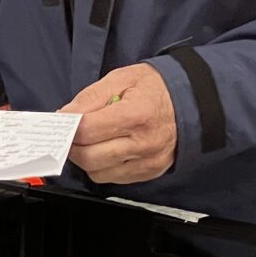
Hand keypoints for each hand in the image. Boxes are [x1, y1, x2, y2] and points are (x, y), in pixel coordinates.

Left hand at [61, 64, 178, 183]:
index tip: (63, 122)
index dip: (68, 127)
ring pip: (97, 173)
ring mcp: (147, 162)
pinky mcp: (149, 172)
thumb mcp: (121, 79)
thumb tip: (64, 116)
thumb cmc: (156, 88)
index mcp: (136, 115)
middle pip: (88, 158)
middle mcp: (143, 143)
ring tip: (93, 140)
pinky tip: (108, 149)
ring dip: (86, 159)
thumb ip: (89, 98)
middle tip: (73, 134)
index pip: (87, 131)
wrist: (192, 101)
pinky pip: (112, 178)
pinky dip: (102, 166)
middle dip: (73, 146)